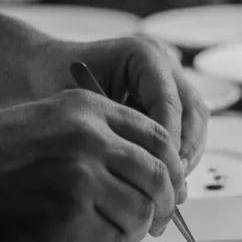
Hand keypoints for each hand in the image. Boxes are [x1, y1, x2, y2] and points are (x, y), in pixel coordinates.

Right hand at [0, 89, 185, 241]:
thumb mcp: (49, 119)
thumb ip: (97, 133)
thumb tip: (148, 170)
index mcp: (88, 108)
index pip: (158, 137)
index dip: (173, 168)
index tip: (171, 189)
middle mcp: (90, 137)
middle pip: (158, 176)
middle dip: (164, 206)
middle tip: (155, 223)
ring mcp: (79, 177)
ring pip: (138, 212)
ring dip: (133, 231)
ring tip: (114, 235)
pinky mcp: (65, 215)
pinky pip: (109, 239)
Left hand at [30, 36, 209, 174]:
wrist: (45, 69)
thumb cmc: (54, 83)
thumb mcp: (81, 108)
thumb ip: (116, 133)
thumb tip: (146, 168)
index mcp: (144, 55)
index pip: (169, 103)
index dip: (168, 142)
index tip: (158, 173)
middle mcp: (164, 62)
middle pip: (193, 111)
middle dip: (186, 150)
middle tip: (172, 185)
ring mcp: (170, 78)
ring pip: (196, 121)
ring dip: (187, 154)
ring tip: (170, 186)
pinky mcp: (168, 96)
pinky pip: (185, 127)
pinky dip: (178, 152)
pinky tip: (163, 177)